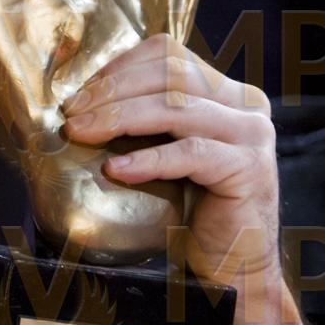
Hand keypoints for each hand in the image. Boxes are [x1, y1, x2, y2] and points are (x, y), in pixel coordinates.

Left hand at [61, 32, 324, 324]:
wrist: (232, 269)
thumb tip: (80, 100)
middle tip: (72, 114)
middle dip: (112, 90)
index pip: (168, 55)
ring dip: (120, 117)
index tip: (80, 93)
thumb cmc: (192, 213)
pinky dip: (148, 158)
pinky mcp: (248, 169)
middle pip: (170, 75)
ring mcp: (251, 135)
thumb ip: (144, 121)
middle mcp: (246, 105)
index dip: (120, 67)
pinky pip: (190, 153)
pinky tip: (117, 169)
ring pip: (176, 108)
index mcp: (226, 93)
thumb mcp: (165, 154)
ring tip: (82, 133)